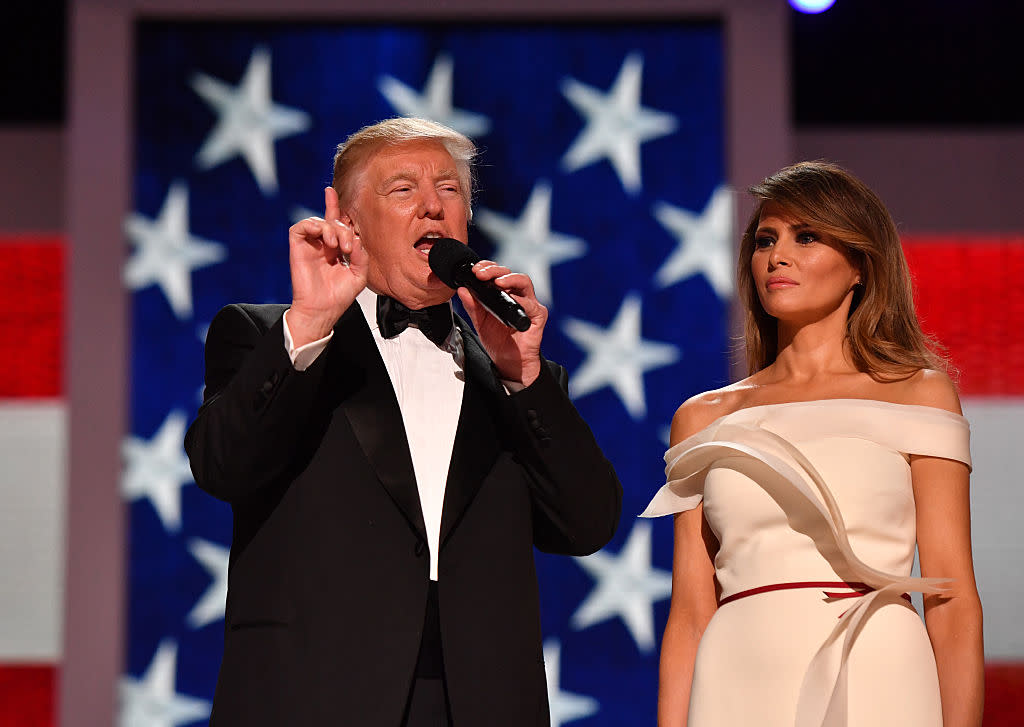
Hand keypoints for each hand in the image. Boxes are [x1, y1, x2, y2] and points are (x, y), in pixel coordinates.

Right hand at [288, 186, 368, 345]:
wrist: (323, 310)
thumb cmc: (338, 297)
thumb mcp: (359, 275)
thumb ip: (361, 255)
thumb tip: (356, 240)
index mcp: (335, 250)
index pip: (334, 223)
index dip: (333, 206)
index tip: (331, 191)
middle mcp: (321, 245)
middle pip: (331, 221)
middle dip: (344, 229)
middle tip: (349, 248)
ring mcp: (309, 246)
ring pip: (317, 222)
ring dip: (331, 228)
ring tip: (338, 245)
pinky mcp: (297, 248)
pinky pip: (300, 227)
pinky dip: (312, 226)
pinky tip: (324, 239)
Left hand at [457, 261, 546, 386]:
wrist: (508, 362)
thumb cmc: (498, 341)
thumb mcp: (480, 321)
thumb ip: (472, 306)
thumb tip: (462, 290)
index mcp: (505, 294)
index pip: (498, 273)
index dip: (488, 267)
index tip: (475, 271)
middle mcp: (518, 295)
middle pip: (510, 274)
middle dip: (495, 270)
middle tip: (481, 274)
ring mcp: (529, 304)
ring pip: (524, 282)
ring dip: (510, 279)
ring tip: (497, 283)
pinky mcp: (538, 315)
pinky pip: (531, 305)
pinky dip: (521, 301)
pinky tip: (511, 301)